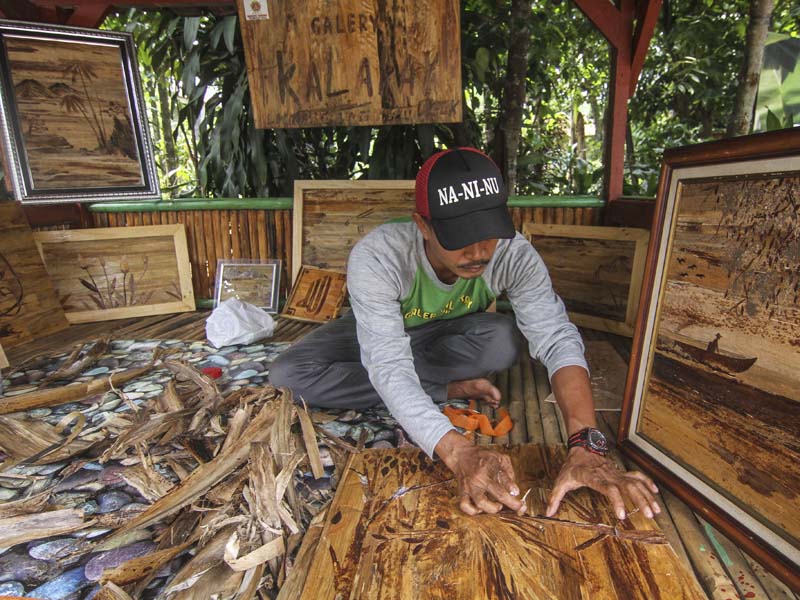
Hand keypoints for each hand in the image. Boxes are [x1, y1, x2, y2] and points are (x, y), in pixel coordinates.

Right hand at [435, 431, 522, 514]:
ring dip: (492, 508)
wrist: (461, 454)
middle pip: (498, 494)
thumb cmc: (482, 456)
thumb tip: (514, 489)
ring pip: (481, 503)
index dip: (512, 487)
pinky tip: (480, 508)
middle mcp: (480, 478)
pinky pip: (465, 506)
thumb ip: (508, 471)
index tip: (517, 493)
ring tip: (498, 506)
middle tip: (518, 507)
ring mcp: (470, 486)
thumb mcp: (499, 457)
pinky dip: (473, 511)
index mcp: (491, 467)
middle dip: (511, 503)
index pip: (504, 478)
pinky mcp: (462, 492)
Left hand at [546, 447, 660, 519]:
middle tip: (648, 515)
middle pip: (627, 486)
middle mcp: (608, 474)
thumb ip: (555, 497)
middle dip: (639, 500)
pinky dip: (647, 483)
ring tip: (655, 511)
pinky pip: (637, 476)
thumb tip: (548, 513)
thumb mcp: (561, 480)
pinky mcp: (621, 472)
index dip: (616, 500)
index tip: (622, 514)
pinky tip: (655, 493)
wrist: (582, 447)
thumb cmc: (572, 467)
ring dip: (647, 495)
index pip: (608, 488)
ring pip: (635, 482)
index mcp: (594, 477)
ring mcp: (617, 473)